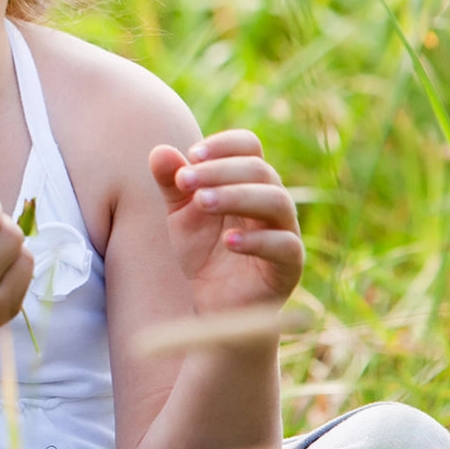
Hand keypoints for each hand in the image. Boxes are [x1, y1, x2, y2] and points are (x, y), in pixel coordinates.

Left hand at [150, 130, 302, 314]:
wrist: (213, 304)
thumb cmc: (202, 251)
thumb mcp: (180, 214)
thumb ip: (171, 183)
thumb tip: (159, 152)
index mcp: (248, 182)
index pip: (249, 146)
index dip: (223, 145)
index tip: (192, 155)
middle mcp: (272, 201)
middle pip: (260, 170)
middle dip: (219, 171)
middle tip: (185, 181)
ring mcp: (285, 232)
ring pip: (276, 201)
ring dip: (236, 196)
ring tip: (201, 203)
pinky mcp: (290, 266)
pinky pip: (285, 246)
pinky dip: (257, 241)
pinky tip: (227, 241)